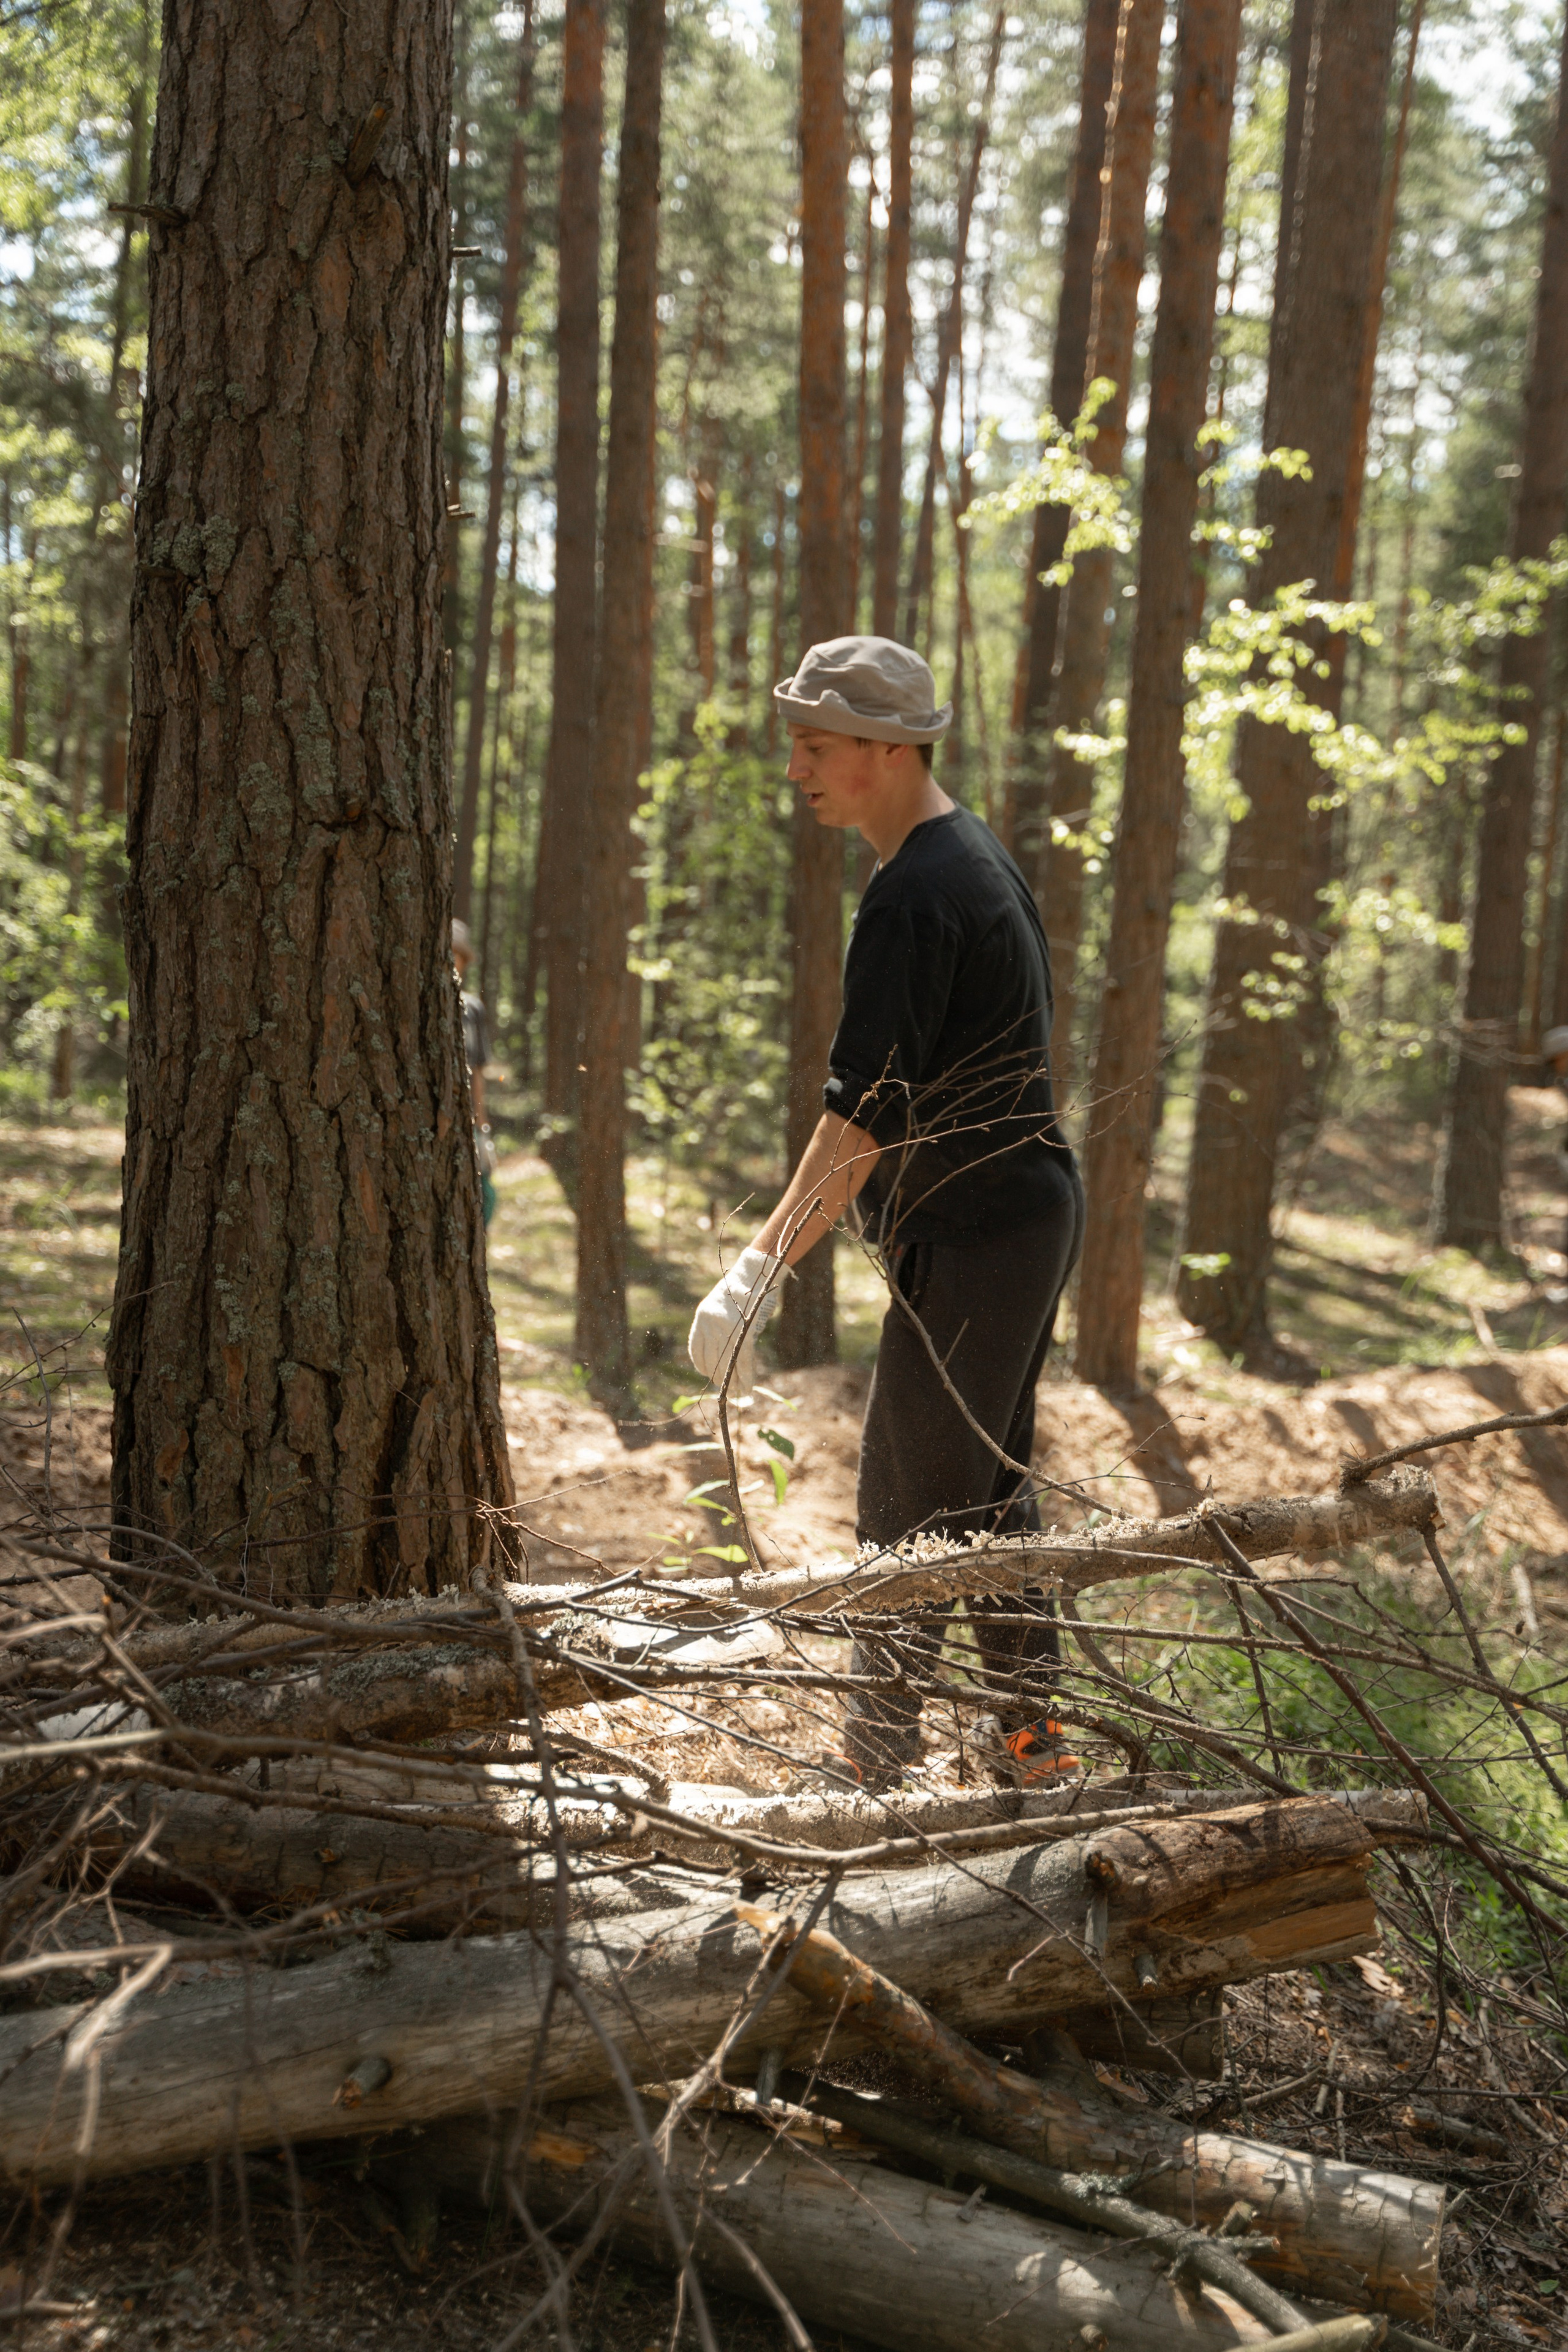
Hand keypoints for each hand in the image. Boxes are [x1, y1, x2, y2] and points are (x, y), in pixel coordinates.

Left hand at [687, 1246, 781, 1401]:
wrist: (758, 1271)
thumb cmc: (743, 1289)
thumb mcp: (721, 1306)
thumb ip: (717, 1327)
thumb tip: (720, 1356)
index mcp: (702, 1316)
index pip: (696, 1350)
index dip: (703, 1366)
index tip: (709, 1376)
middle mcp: (711, 1322)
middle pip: (712, 1359)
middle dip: (719, 1377)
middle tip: (727, 1390)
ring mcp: (728, 1327)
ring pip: (727, 1363)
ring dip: (733, 1381)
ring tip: (738, 1392)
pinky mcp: (745, 1332)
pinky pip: (744, 1361)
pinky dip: (747, 1376)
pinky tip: (748, 1386)